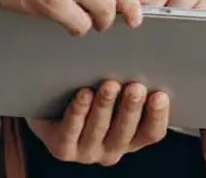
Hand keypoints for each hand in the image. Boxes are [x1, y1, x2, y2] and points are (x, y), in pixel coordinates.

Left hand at [27, 81, 169, 165]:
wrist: (46, 99)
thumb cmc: (87, 86)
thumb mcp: (112, 85)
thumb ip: (130, 78)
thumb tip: (151, 53)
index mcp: (130, 136)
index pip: (151, 133)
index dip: (158, 116)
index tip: (160, 95)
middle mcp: (111, 148)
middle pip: (125, 132)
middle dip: (131, 108)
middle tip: (135, 87)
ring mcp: (86, 151)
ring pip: (98, 130)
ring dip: (105, 107)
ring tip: (109, 85)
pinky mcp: (62, 148)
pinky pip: (71, 131)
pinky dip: (78, 112)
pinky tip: (83, 94)